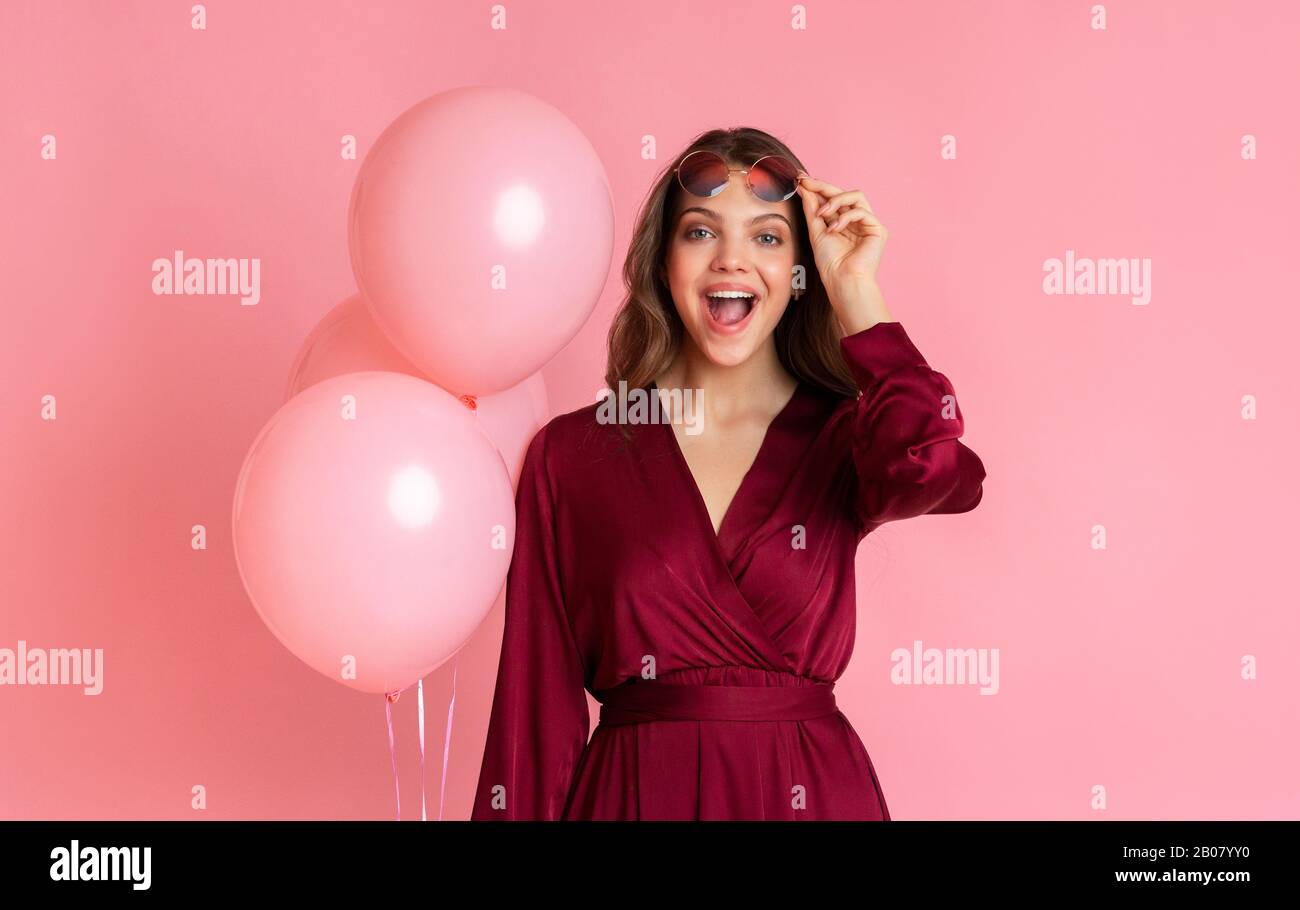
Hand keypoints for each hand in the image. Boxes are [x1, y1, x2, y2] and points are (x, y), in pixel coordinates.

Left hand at [795, 175, 889, 320]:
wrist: (842, 281)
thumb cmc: (830, 263)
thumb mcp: (816, 231)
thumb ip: (812, 209)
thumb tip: (804, 187)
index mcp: (843, 221)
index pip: (832, 198)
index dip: (817, 187)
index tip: (800, 179)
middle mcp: (856, 220)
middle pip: (843, 193)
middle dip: (823, 186)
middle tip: (806, 182)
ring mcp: (868, 224)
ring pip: (855, 196)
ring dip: (836, 201)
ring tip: (822, 213)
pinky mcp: (878, 230)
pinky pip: (862, 212)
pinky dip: (845, 218)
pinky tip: (834, 229)